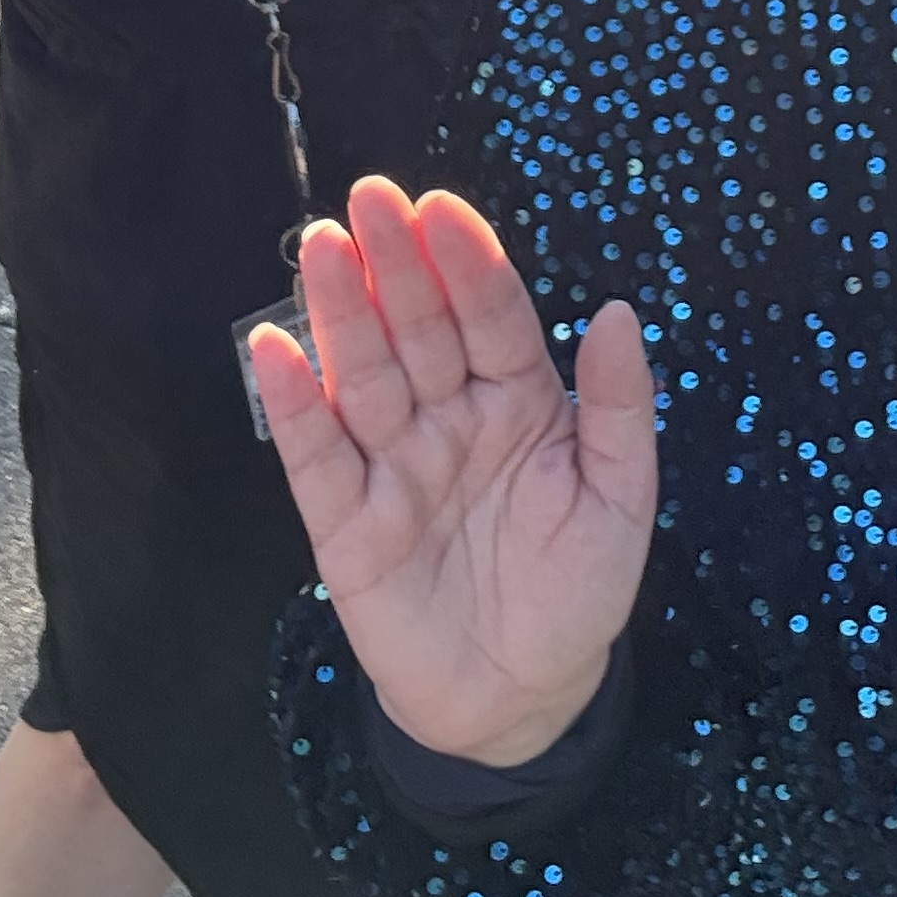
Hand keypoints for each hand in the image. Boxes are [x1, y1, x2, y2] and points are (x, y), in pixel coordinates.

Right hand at [253, 177, 654, 768]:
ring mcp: (395, 467)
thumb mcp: (620, 499)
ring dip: (342, 314)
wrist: (523, 697)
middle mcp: (451, 420)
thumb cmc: (577, 590)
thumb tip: (619, 313)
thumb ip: (618, 408)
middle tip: (370, 199)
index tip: (441, 209)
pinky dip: (294, 405)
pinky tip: (275, 349)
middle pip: (420, 331)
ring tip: (324, 250)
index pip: (491, 318)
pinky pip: (317, 458)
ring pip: (365, 377)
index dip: (467, 264)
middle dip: (397, 266)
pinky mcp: (347, 525)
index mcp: (519, 404)